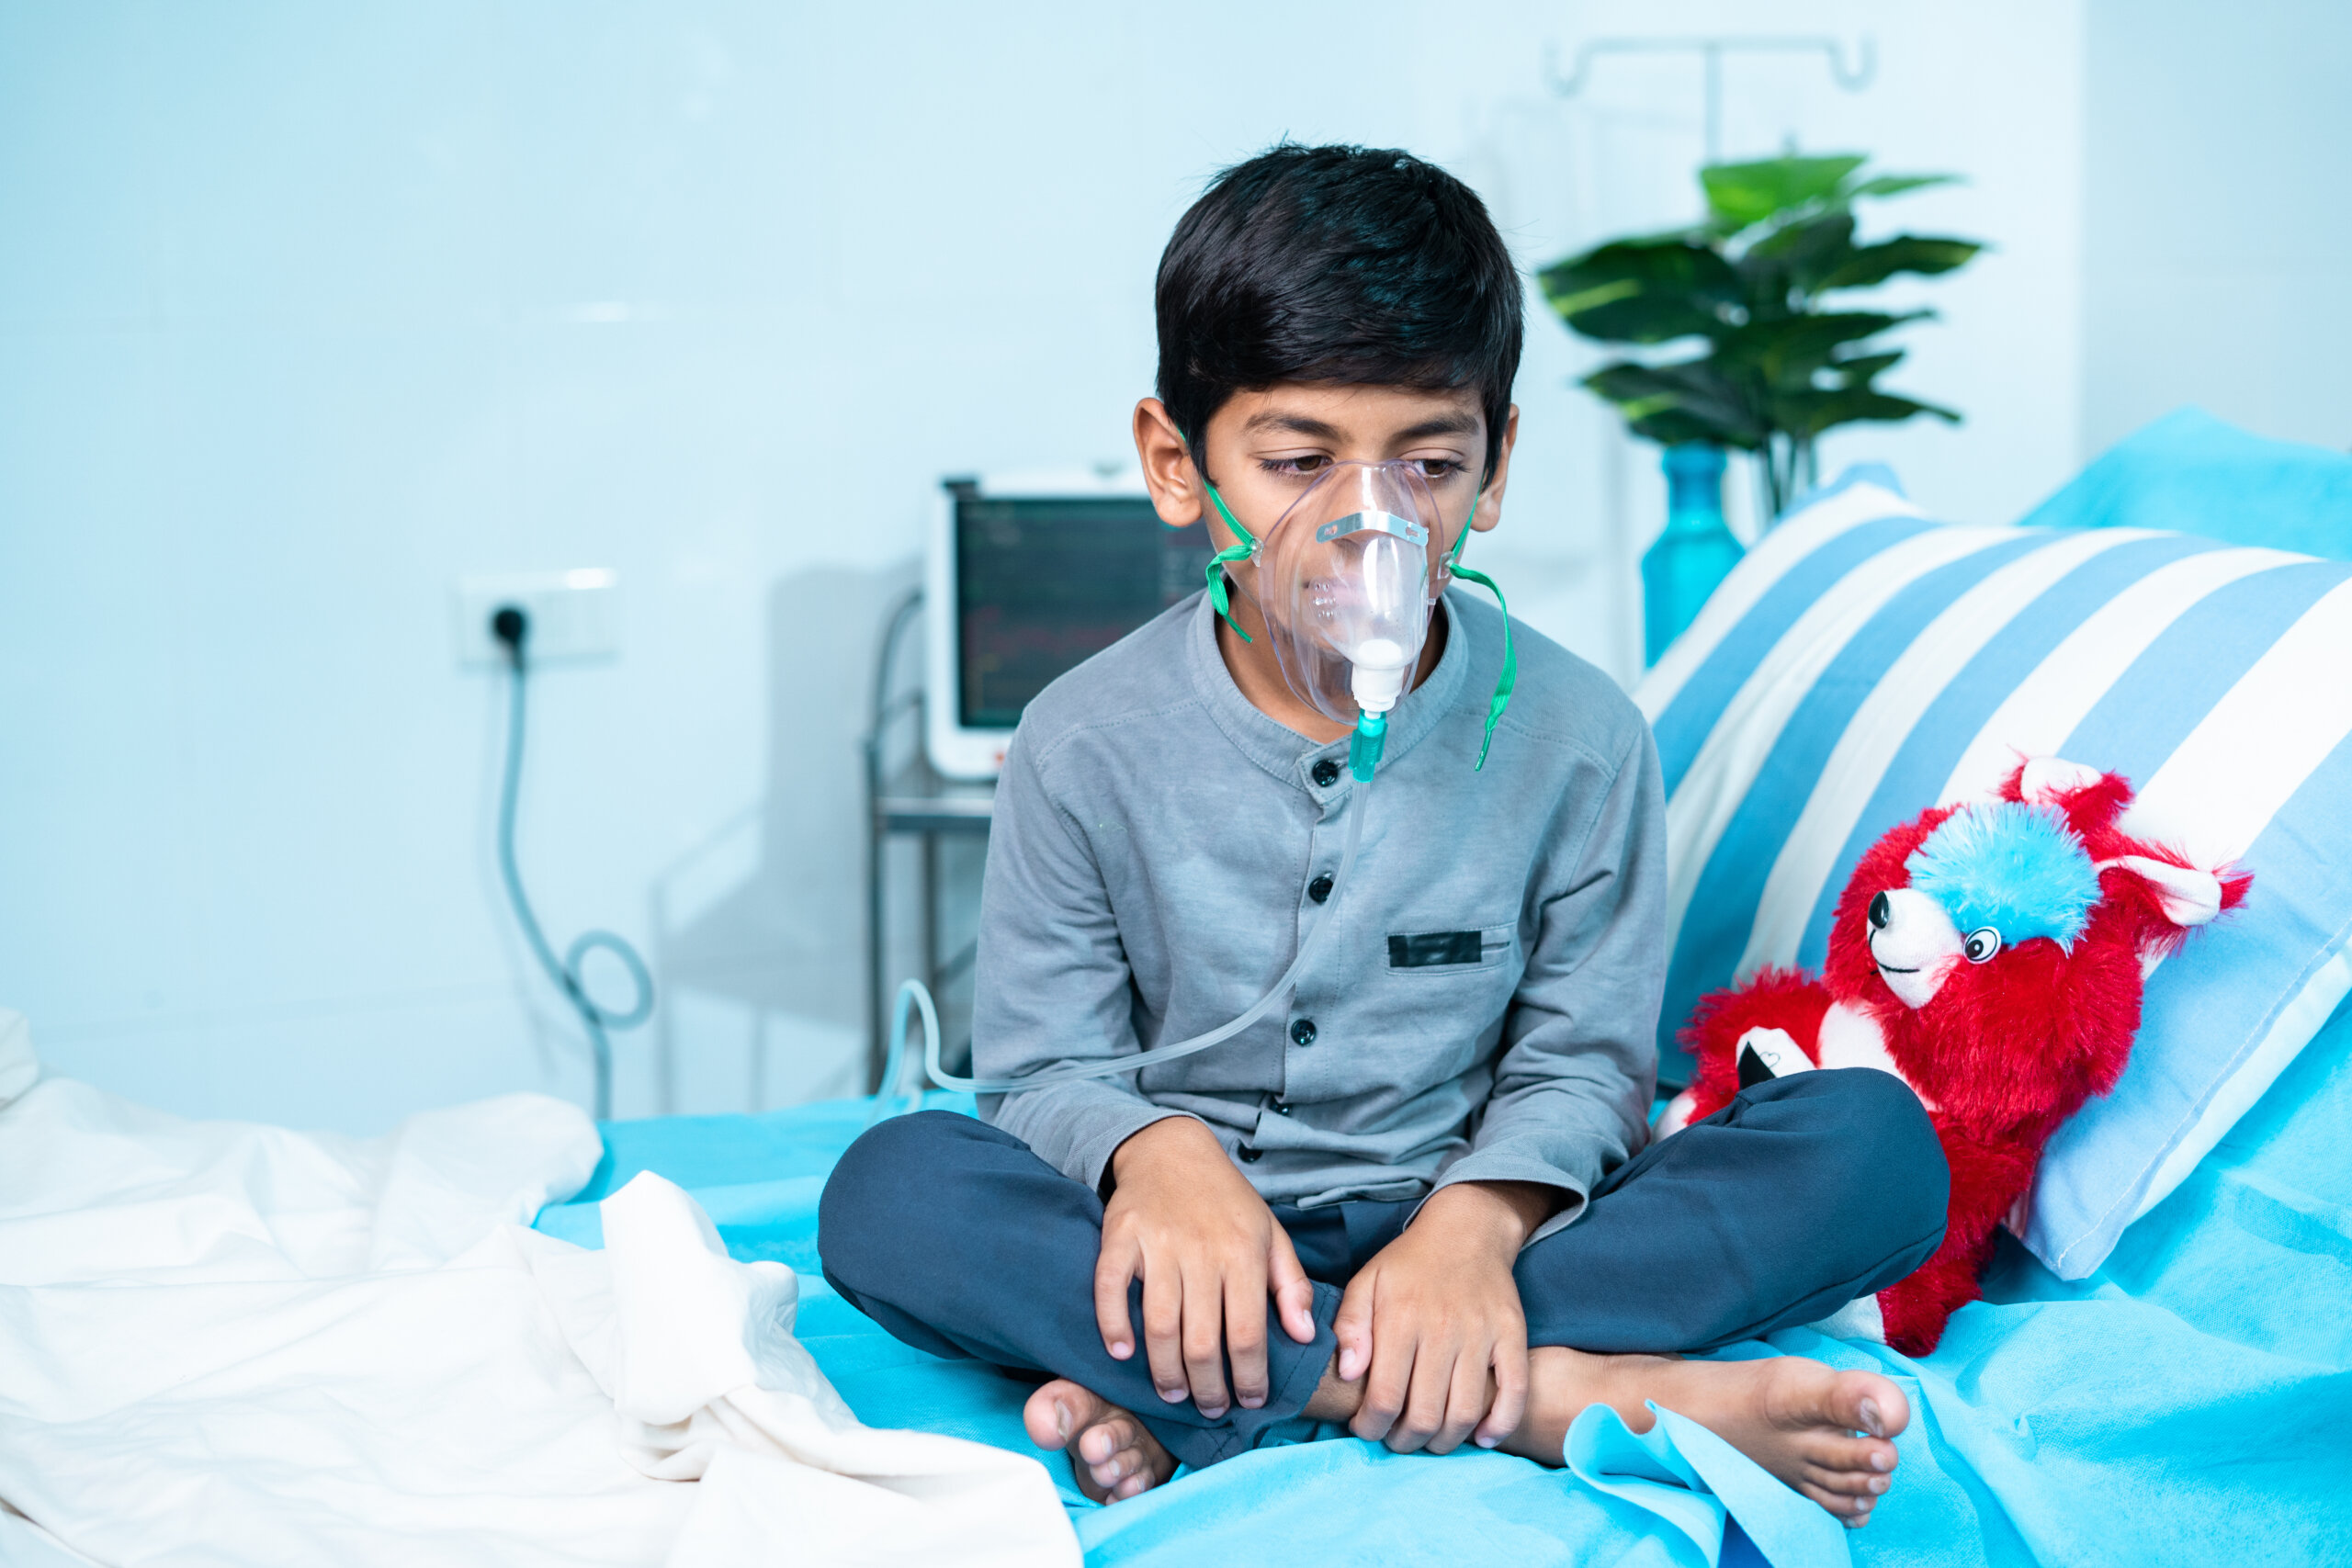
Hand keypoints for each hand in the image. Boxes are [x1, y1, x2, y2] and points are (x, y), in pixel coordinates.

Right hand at [1098, 1116, 1318, 1418]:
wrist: (1171, 1149)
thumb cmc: (1226, 1201)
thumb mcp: (1271, 1235)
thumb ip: (1290, 1287)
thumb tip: (1305, 1337)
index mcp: (1243, 1253)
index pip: (1247, 1334)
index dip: (1248, 1377)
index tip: (1248, 1401)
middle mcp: (1201, 1251)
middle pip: (1201, 1340)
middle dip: (1206, 1387)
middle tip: (1209, 1408)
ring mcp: (1157, 1244)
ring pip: (1158, 1324)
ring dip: (1164, 1370)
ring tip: (1172, 1394)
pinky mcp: (1119, 1236)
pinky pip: (1109, 1288)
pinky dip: (1112, 1324)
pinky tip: (1121, 1352)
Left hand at [1332, 1180, 1548, 1453]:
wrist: (1467, 1231)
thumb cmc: (1409, 1264)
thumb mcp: (1366, 1282)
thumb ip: (1349, 1327)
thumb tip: (1348, 1373)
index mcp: (1400, 1318)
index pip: (1383, 1396)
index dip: (1370, 1426)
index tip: (1365, 1429)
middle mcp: (1442, 1330)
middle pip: (1423, 1415)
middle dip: (1403, 1441)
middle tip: (1395, 1439)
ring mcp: (1482, 1335)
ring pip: (1464, 1412)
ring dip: (1443, 1442)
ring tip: (1428, 1440)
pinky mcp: (1512, 1337)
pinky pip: (1514, 1392)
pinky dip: (1500, 1425)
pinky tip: (1481, 1437)